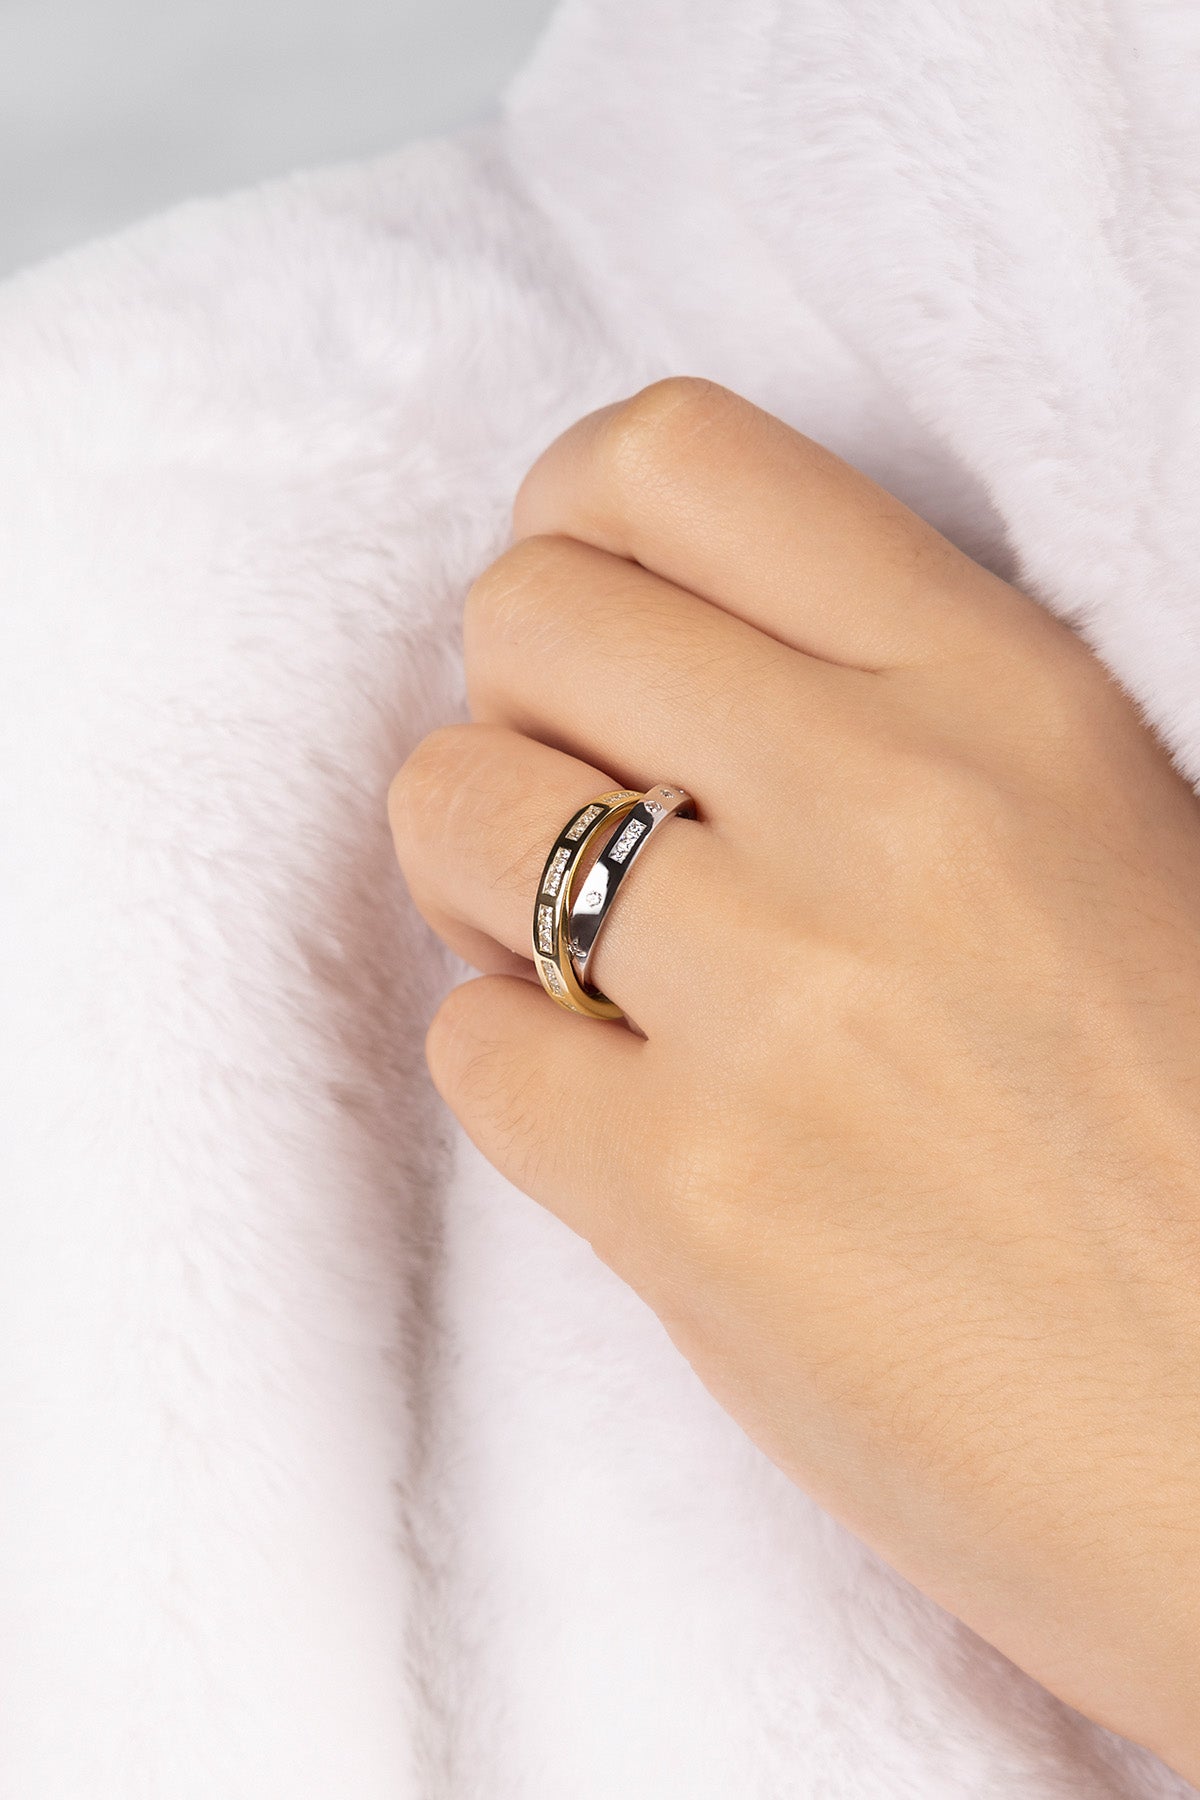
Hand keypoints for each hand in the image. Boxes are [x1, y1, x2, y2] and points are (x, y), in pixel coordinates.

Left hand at [388, 379, 1199, 1777]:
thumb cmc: (1194, 1147)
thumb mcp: (1103, 844)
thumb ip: (879, 730)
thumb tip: (639, 693)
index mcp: (1009, 694)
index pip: (677, 461)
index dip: (576, 524)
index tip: (585, 624)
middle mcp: (889, 806)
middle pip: (525, 611)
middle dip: (519, 706)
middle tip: (587, 814)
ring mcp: (783, 1002)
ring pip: (451, 806)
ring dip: (485, 882)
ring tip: (590, 966)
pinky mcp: (694, 1200)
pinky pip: (468, 1047)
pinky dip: (512, 1066)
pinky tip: (616, 1111)